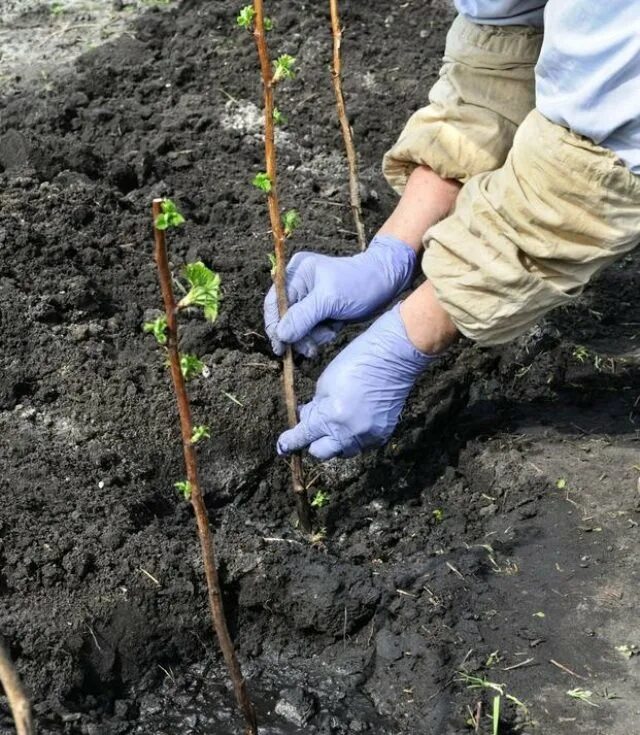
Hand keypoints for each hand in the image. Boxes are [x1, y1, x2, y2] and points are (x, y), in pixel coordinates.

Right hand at [264, 233, 415, 356]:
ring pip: (299, 326)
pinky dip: (320, 334)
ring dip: (311, 337)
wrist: (386, 282)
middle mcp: (300, 283)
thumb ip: (302, 317)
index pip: (275, 303)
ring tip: (327, 335)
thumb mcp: (329, 299)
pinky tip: (332, 331)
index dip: (275, 326)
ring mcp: (310, 297)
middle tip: (309, 350)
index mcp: (296, 272)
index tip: (280, 347)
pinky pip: (312, 328)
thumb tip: (280, 334)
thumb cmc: (360, 283)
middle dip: (298, 334)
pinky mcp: (321, 309)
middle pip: (285, 317)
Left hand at [276, 305, 433, 458]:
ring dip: (334, 440)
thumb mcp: (325, 382)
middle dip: (313, 442)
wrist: (393, 357)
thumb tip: (307, 422)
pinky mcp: (383, 434)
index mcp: (332, 417)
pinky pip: (361, 444)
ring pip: (342, 450)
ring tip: (335, 419)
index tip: (282, 447)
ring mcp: (369, 436)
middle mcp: (350, 433)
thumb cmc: (357, 362)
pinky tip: (353, 418)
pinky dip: (352, 436)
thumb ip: (314, 407)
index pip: (304, 437)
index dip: (290, 443)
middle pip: (322, 452)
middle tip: (312, 425)